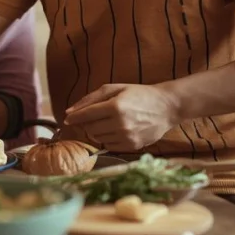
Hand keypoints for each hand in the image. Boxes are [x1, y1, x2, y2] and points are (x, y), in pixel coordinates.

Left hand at [63, 83, 179, 152]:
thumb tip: (69, 112)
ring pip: (98, 138)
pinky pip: (109, 145)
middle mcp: (121, 124)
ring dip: (97, 130)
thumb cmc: (139, 94)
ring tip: (108, 121)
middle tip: (94, 116)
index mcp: (116, 106)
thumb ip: (90, 99)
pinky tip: (116, 129)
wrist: (166, 107)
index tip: (67, 118)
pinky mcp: (132, 146)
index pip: (86, 115)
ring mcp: (127, 137)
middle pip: (90, 128)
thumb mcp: (115, 88)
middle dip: (87, 123)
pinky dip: (107, 138)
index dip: (74, 117)